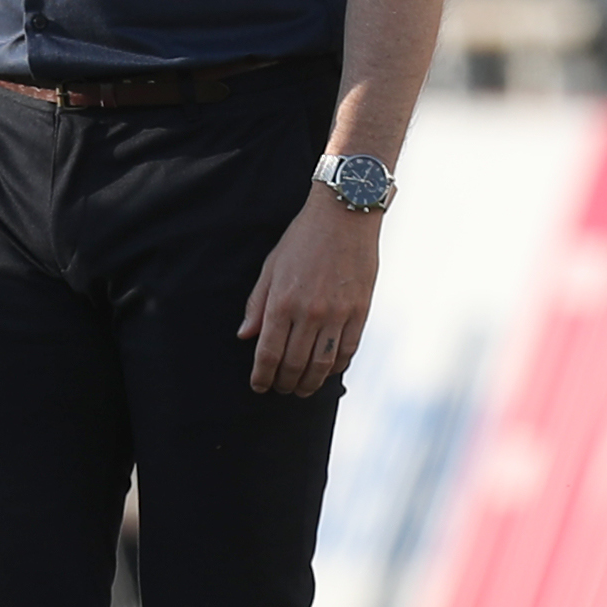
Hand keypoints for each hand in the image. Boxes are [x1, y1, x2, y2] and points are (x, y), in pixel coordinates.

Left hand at [238, 193, 380, 395]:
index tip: (258, 386)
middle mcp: (310, 313)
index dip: (262, 376)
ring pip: (323, 364)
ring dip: (310, 382)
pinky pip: (348, 350)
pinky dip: (337, 367)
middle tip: (280, 389)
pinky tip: (328, 371)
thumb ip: (257, 305)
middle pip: (294, 364)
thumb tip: (245, 336)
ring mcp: (338, 314)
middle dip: (284, 383)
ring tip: (302, 389)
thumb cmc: (302, 239)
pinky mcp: (361, 311)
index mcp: (282, 302)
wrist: (345, 216)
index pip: (268, 353)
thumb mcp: (270, 268)